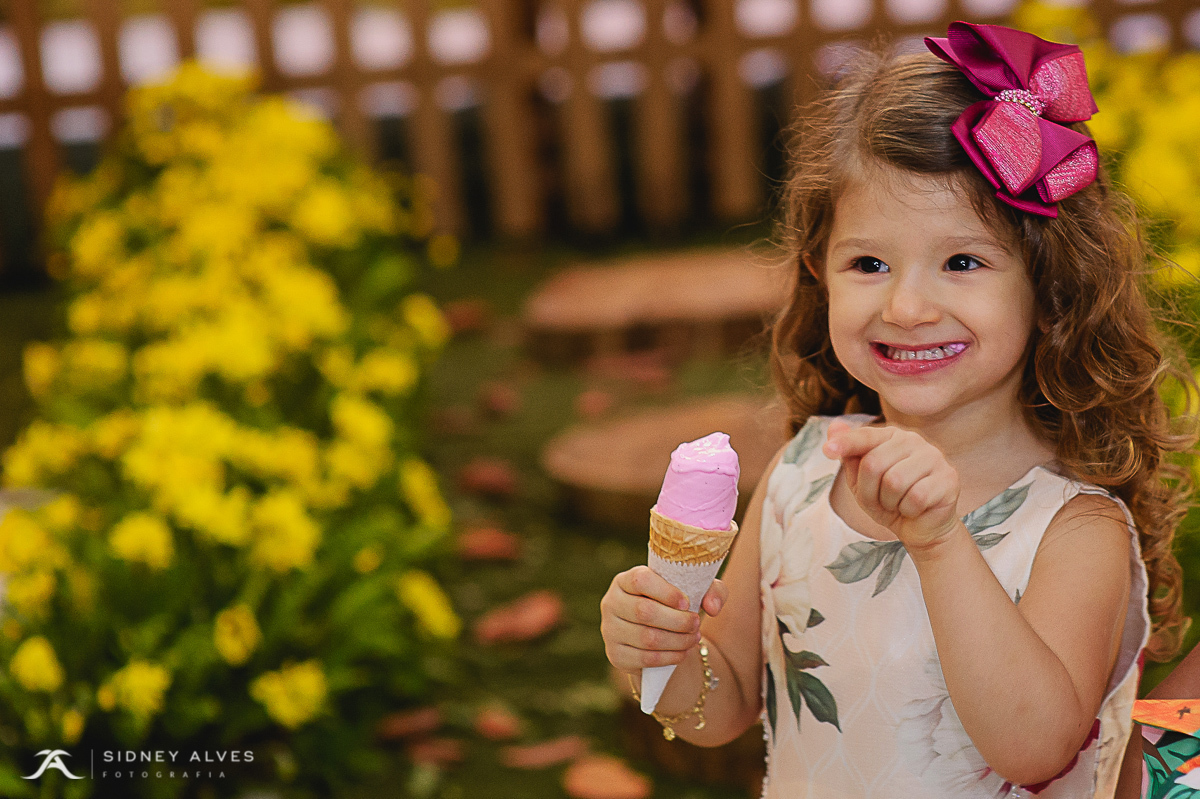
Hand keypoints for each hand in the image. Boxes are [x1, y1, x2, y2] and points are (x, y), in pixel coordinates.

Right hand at [600, 566, 726, 673]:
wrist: (659, 634)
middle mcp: (611, 602)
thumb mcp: (696, 591)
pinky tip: (683, 652)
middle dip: (677, 621)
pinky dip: (669, 657)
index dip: (666, 592)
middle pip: (644, 611)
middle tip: (696, 623)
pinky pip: (644, 659)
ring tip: (694, 638)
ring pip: (646, 638)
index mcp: (625, 580)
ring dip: (677, 641)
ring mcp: (610, 630)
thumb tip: (712, 607)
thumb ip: (712, 591)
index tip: (687, 602)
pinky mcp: (615, 655)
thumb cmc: (676, 605)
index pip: (640, 580)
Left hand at [823, 419, 961, 552]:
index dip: (845, 444)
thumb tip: (834, 427)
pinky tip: (915, 508)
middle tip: (881, 500)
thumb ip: (848, 455)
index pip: (865, 436)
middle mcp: (915, 440)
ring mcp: (935, 457)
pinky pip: (916, 497)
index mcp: (892, 436)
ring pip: (895, 482)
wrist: (919, 528)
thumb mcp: (860, 481)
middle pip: (874, 463)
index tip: (826, 451)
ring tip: (898, 503)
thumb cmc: (888, 501)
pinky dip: (908, 510)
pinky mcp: (949, 478)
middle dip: (870, 491)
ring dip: (890, 502)